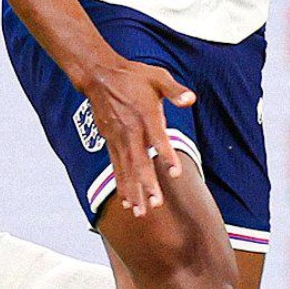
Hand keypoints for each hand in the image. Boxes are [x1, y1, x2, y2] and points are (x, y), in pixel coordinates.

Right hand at [80, 57, 196, 217]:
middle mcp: (131, 130)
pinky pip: (116, 167)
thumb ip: (175, 91)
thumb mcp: (158, 77)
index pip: (157, 138)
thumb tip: (190, 99)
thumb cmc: (132, 76)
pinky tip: (126, 200)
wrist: (100, 76)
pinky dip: (120, 184)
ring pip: (126, 169)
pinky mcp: (110, 142)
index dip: (166, 155)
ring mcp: (118, 138)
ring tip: (140, 212)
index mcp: (146, 114)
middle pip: (139, 161)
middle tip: (156, 204)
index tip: (174, 173)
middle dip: (147, 184)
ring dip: (133, 191)